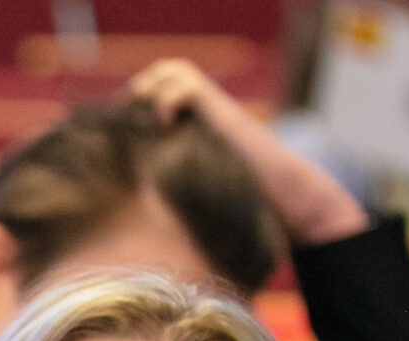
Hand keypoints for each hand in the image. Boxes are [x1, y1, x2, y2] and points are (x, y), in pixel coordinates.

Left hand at [129, 58, 370, 247]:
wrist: (285, 200)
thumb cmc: (247, 203)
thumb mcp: (196, 193)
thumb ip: (169, 185)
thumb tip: (142, 193)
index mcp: (195, 126)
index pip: (156, 92)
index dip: (135, 105)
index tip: (123, 131)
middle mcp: (203, 113)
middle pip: (162, 72)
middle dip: (139, 92)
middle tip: (134, 123)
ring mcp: (214, 111)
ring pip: (173, 70)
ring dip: (152, 90)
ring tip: (149, 121)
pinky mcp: (225, 115)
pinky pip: (188, 89)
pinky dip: (167, 102)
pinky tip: (166, 126)